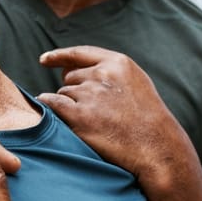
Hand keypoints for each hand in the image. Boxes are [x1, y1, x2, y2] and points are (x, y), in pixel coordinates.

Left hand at [36, 45, 193, 182]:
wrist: (156, 147)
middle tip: (95, 114)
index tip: (44, 60)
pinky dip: (49, 108)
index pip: (80, 53)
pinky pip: (51, 104)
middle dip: (75, 92)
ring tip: (93, 123)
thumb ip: (109, 73)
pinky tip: (54, 117)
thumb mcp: (136, 85)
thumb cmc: (147, 120)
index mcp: (118, 63)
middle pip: (70, 78)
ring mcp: (90, 94)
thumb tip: (68, 69)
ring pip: (63, 93)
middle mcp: (102, 74)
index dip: (59, 56)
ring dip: (69, 106)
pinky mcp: (79, 115)